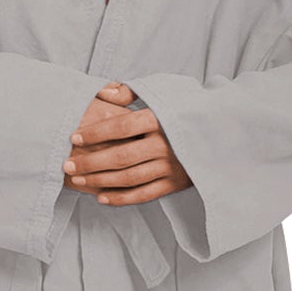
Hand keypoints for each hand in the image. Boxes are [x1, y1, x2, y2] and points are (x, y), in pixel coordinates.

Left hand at [63, 83, 194, 204]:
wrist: (223, 131)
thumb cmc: (186, 109)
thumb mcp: (164, 92)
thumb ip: (131, 93)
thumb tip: (102, 92)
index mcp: (161, 120)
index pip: (121, 127)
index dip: (96, 132)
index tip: (74, 136)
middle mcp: (166, 145)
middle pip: (121, 156)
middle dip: (91, 162)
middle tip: (68, 164)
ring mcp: (171, 167)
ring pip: (129, 178)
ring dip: (100, 181)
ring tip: (78, 179)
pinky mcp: (175, 184)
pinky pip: (144, 195)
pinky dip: (122, 198)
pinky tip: (101, 197)